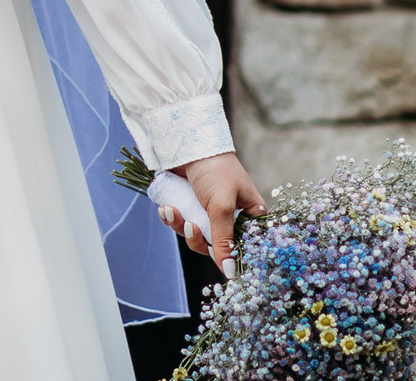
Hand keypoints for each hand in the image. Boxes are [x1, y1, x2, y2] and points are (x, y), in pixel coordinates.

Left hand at [157, 151, 265, 271]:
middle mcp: (232, 216)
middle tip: (190, 226)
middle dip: (198, 238)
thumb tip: (230, 272)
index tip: (219, 260)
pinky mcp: (191, 205)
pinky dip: (173, 218)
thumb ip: (223, 240)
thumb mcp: (221, 206)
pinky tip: (166, 208)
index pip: (244, 247)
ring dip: (182, 227)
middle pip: (216, 246)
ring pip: (196, 235)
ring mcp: (209, 211)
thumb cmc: (214, 170)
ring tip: (173, 212)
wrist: (187, 142)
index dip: (231, 257)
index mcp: (250, 215)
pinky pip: (182, 223)